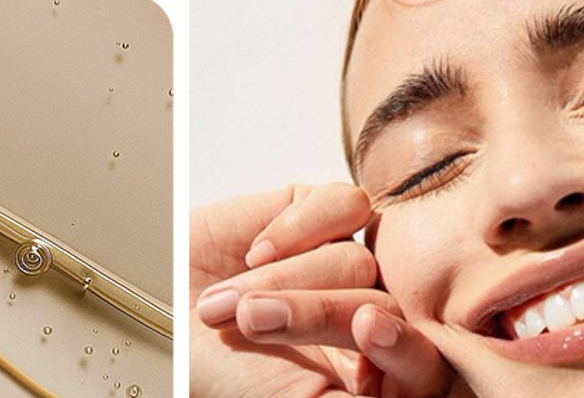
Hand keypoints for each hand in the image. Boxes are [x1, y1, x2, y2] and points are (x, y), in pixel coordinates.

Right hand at [191, 183, 455, 397]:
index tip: (367, 332)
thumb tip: (409, 391)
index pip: (424, 361)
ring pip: (357, 258)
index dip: (402, 346)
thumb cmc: (218, 375)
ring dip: (284, 278)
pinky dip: (297, 227)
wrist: (158, 316)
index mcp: (374, 371)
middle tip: (255, 323)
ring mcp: (348, 263)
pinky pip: (346, 205)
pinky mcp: (323, 214)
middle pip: (382, 303)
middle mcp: (368, 316)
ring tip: (233, 303)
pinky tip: (255, 250)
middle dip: (312, 315)